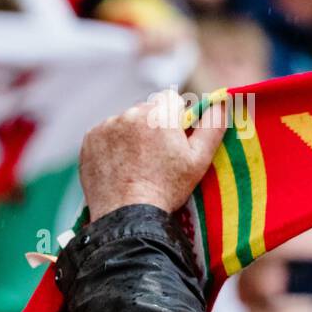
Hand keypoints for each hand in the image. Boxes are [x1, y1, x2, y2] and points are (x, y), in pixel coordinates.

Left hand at [79, 89, 227, 219]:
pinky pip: (106, 134)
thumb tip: (221, 103)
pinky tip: (122, 166)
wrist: (128, 213)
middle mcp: (129, 113)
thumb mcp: (199, 160)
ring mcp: (106, 125)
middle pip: (147, 110)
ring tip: (138, 164)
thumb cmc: (168, 187)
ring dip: (133, 135)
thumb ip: (213, 126)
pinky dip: (114, 145)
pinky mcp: (89, 139)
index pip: (171, 98)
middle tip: (158, 156)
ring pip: (126, 122)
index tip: (176, 138)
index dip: (177, 117)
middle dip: (154, 126)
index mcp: (159, 114)